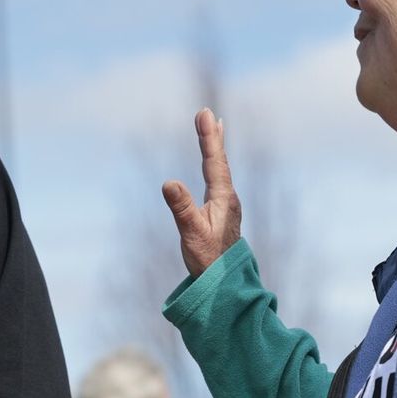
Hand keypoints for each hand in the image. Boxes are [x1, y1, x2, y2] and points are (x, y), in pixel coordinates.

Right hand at [162, 108, 241, 278]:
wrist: (225, 284)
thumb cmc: (208, 260)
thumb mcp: (191, 233)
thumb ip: (181, 208)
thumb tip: (168, 182)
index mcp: (223, 198)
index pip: (214, 161)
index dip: (208, 137)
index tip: (204, 114)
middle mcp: (227, 198)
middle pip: (219, 161)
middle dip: (212, 136)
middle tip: (207, 113)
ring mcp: (225, 206)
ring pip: (219, 169)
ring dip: (215, 147)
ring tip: (215, 129)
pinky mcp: (220, 213)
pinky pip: (217, 180)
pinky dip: (214, 164)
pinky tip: (214, 167)